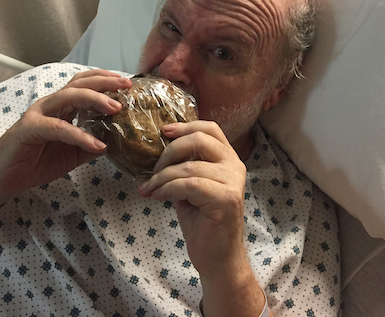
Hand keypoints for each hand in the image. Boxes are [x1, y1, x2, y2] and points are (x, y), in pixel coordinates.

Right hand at [0, 69, 131, 204]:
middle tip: (126, 85)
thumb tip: (115, 141)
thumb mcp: (71, 155)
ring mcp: (38, 115)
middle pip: (79, 84)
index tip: (127, 84)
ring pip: (68, 97)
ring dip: (94, 100)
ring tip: (116, 108)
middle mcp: (50, 105)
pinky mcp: (28, 130)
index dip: (105, 80)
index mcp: (60, 108)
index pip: (84, 84)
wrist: (1, 179)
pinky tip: (97, 145)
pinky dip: (79, 135)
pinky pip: (58, 128)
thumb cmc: (33, 162)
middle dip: (105, 82)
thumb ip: (90, 144)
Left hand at [137, 121, 247, 276]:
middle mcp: (235, 166)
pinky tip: (158, 197)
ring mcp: (233, 182)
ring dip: (161, 177)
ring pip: (188, 166)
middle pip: (199, 140)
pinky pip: (189, 184)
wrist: (217, 258)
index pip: (210, 129)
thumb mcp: (190, 188)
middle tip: (153, 170)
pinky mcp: (226, 199)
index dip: (185, 126)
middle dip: (169, 152)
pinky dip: (167, 189)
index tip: (163, 131)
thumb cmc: (203, 223)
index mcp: (228, 159)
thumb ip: (183, 167)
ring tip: (149, 189)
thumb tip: (158, 151)